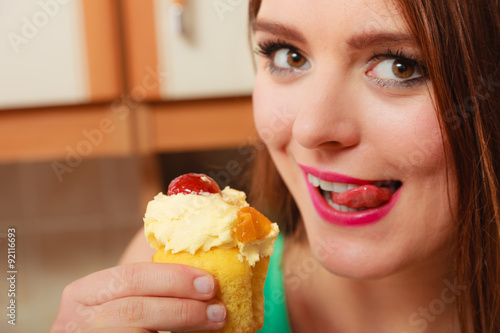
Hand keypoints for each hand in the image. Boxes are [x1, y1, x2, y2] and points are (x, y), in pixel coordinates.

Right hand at [51, 262, 226, 331]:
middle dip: (182, 306)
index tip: (210, 283)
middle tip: (218, 308)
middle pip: (135, 308)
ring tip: (214, 321)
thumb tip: (202, 275)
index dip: (173, 278)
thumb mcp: (124, 299)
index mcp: (83, 294)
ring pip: (138, 330)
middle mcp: (75, 321)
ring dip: (183, 323)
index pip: (130, 277)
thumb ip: (151, 286)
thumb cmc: (118, 322)